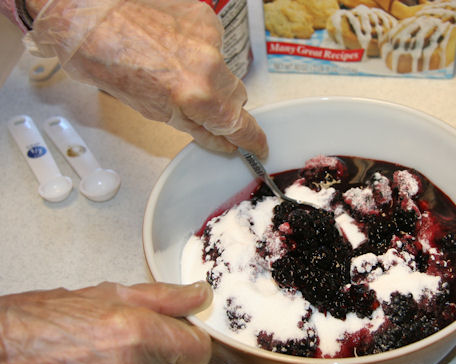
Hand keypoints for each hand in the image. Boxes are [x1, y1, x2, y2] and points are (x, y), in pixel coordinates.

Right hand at [0, 281, 212, 363]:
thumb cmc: (43, 321)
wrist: (0, 353)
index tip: (179, 335)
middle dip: (160, 354)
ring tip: (107, 358)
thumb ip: (164, 297)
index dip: (189, 340)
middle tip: (128, 339)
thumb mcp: (108, 294)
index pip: (197, 349)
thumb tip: (199, 296)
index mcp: (139, 332)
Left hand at [25, 0, 267, 157]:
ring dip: (210, 77)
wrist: (90, 16)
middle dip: (222, 107)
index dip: (252, 139)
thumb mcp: (152, 110)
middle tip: (197, 104)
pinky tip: (174, 48)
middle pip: (237, 98)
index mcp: (194, 97)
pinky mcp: (206, 18)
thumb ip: (194, 127)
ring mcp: (210, 39)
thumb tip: (221, 140)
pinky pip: (215, 45)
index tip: (259, 147)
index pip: (238, 124)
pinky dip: (200, 51)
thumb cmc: (107, 62)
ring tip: (175, 69)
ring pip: (227, 71)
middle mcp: (209, 66)